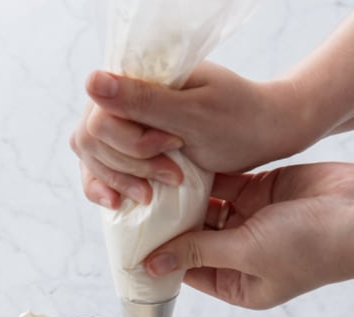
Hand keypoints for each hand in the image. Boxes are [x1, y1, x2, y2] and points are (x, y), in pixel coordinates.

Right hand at [70, 62, 296, 207]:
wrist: (263, 133)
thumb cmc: (237, 119)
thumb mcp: (193, 113)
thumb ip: (143, 100)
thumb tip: (91, 81)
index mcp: (136, 76)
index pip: (99, 118)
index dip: (129, 143)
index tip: (171, 146)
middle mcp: (123, 98)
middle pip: (91, 141)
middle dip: (128, 166)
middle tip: (172, 175)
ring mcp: (123, 125)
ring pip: (92, 159)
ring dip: (121, 181)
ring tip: (154, 194)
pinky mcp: (129, 151)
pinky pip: (99, 172)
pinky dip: (106, 189)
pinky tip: (118, 204)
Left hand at [144, 163, 353, 308]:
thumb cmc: (310, 245)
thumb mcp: (247, 252)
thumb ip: (200, 252)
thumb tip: (153, 266)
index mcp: (237, 284)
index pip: (188, 270)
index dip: (161, 256)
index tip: (130, 239)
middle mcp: (240, 254)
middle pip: (193, 237)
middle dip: (168, 222)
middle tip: (134, 201)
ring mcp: (250, 220)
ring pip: (206, 207)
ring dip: (184, 194)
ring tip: (151, 177)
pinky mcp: (261, 190)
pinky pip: (225, 182)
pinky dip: (205, 173)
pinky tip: (177, 160)